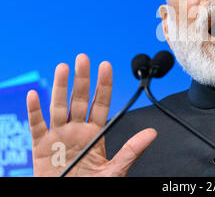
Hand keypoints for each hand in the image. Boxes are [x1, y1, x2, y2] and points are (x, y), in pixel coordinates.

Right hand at [26, 54, 156, 176]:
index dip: (103, 84)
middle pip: (79, 99)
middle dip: (81, 79)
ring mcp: (59, 136)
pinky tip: (34, 94)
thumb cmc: (93, 186)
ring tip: (63, 67)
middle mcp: (77, 130)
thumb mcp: (115, 169)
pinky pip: (36, 126)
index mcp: (95, 133)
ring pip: (58, 107)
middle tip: (83, 58)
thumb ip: (132, 150)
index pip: (100, 103)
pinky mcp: (41, 147)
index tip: (106, 65)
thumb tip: (152, 133)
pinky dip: (34, 111)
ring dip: (60, 87)